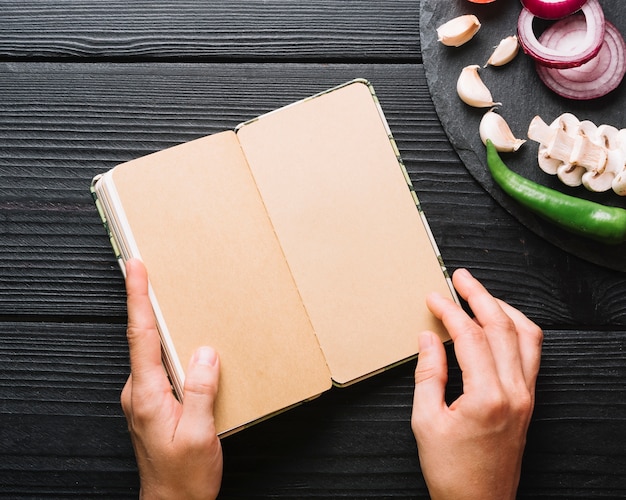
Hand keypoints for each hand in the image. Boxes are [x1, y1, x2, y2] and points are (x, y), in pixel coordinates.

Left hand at [120, 259, 222, 499]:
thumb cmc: (184, 476)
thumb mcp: (200, 433)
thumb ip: (201, 390)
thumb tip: (205, 352)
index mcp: (146, 395)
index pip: (140, 336)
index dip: (137, 298)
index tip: (135, 269)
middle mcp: (139, 392)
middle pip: (143, 337)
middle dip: (147, 302)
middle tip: (150, 271)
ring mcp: (143, 398)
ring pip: (152, 352)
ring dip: (160, 325)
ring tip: (171, 300)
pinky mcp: (153, 404)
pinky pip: (161, 366)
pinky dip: (170, 348)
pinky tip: (185, 344)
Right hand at [412, 268, 542, 499]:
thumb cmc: (450, 470)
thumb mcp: (425, 420)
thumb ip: (428, 373)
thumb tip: (429, 337)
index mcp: (487, 396)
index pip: (470, 336)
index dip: (449, 311)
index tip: (433, 298)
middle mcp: (515, 391)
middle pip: (503, 326)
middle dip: (480, 296)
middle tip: (460, 277)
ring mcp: (526, 395)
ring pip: (526, 335)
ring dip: (503, 309)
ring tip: (481, 294)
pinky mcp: (528, 401)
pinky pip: (531, 353)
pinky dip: (516, 329)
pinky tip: (499, 324)